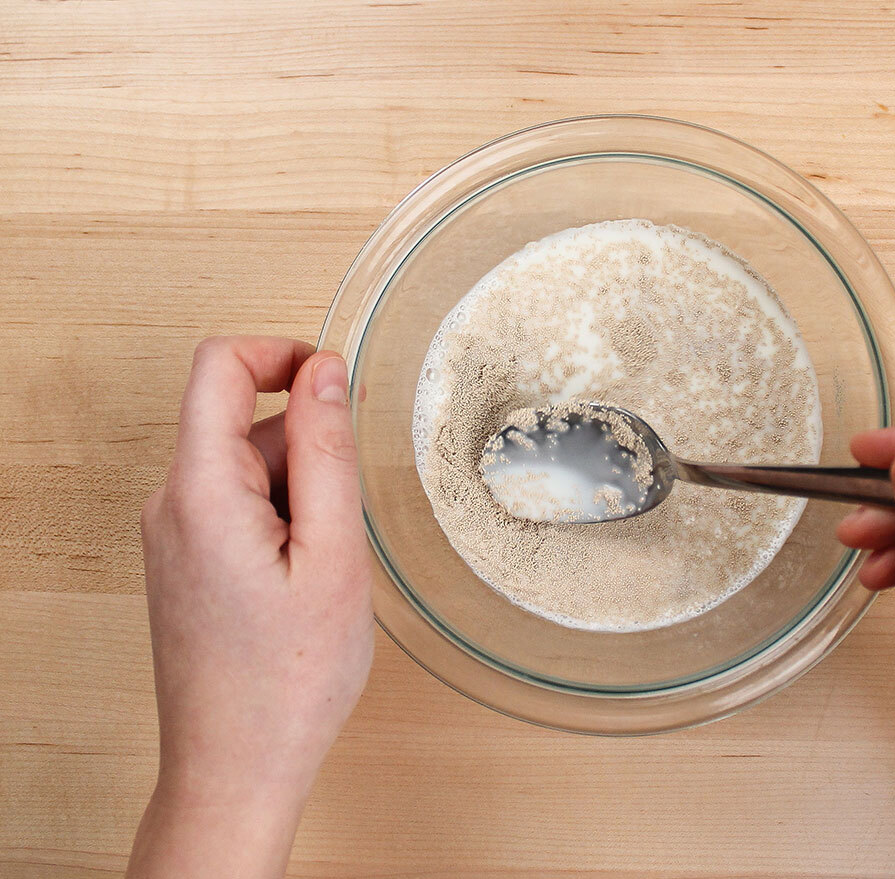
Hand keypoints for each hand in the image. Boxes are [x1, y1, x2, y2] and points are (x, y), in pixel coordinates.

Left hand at [128, 337, 373, 878]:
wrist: (237, 766)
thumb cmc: (287, 679)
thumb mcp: (333, 555)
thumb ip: (327, 452)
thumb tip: (325, 370)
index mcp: (200, 492)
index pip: (218, 365)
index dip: (280, 351)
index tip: (335, 377)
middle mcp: (171, 503)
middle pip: (244, 421)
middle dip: (310, 449)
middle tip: (344, 526)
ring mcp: (173, 532)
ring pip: (248, 466)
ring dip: (301, 493)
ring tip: (323, 568)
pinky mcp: (186, 557)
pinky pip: (239, 503)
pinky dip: (284, 519)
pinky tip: (303, 579)